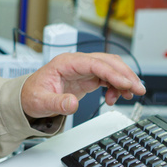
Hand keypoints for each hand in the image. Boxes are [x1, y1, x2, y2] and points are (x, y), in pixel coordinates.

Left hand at [21, 52, 144, 118]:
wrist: (27, 97)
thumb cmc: (32, 95)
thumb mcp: (41, 102)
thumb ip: (57, 103)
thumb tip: (72, 104)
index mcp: (65, 63)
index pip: (95, 63)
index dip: (112, 73)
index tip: (126, 84)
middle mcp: (76, 63)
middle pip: (107, 62)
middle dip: (125, 74)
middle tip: (138, 89)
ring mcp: (83, 69)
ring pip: (110, 68)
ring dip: (123, 80)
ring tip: (130, 95)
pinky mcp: (86, 78)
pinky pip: (107, 78)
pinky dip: (116, 86)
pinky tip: (115, 98)